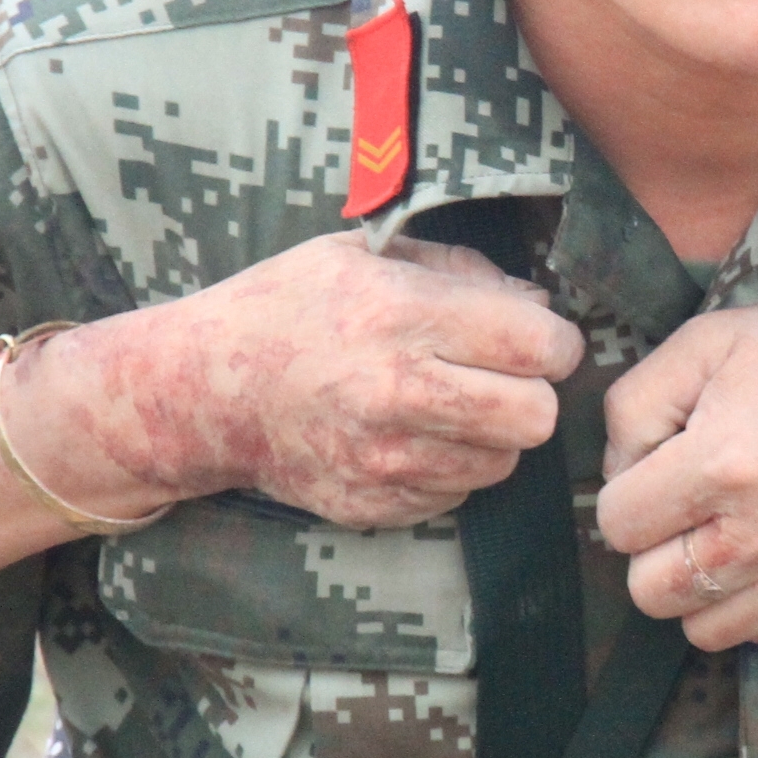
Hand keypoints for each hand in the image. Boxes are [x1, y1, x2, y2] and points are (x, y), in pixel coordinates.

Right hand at [82, 233, 583, 530]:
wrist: (204, 390)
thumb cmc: (289, 306)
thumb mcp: (367, 253)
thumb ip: (462, 270)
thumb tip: (538, 306)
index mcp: (402, 316)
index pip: (540, 345)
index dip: (553, 340)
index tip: (534, 336)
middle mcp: (396, 393)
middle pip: (536, 416)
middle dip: (533, 392)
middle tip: (503, 375)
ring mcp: (383, 460)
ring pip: (503, 462)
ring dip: (492, 434)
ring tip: (448, 402)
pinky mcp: (372, 505)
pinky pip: (457, 494)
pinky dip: (450, 467)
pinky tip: (412, 435)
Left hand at [596, 280, 757, 649]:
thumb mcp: (696, 346)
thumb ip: (630, 412)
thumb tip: (617, 480)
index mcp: (723, 465)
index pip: (617, 525)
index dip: (624, 493)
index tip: (657, 468)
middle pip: (650, 591)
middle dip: (652, 547)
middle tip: (684, 504)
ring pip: (701, 628)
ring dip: (696, 585)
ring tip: (720, 530)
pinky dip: (745, 600)